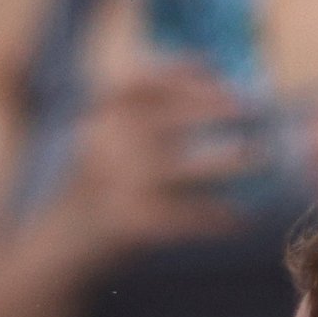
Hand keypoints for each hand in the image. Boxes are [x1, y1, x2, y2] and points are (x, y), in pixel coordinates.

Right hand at [38, 58, 258, 274]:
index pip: (142, 81)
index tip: (213, 67)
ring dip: (230, 161)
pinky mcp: (128, 224)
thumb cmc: (95, 193)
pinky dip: (215, 219)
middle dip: (218, 108)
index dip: (179, 70)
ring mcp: (117, 185)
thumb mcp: (105, 145)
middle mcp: (107, 144)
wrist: (57, 250)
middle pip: (172, 117)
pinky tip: (239, 220)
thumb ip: (140, 123)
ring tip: (260, 156)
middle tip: (255, 109)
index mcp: (99, 119)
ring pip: (187, 166)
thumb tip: (210, 93)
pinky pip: (184, 217)